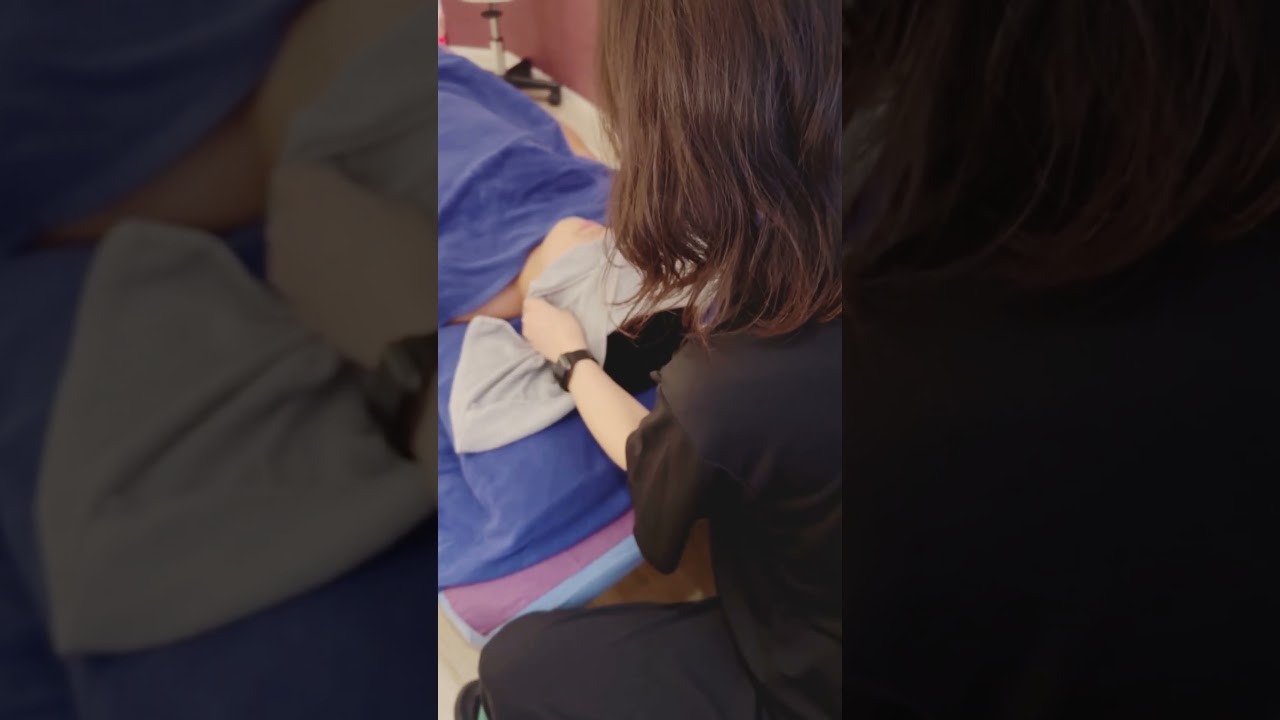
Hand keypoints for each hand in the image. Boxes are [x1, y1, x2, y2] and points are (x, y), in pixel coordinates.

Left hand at [267, 162, 434, 368]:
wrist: (413, 332)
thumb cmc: (416, 254)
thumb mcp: (399, 205)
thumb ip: (359, 199)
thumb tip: (352, 207)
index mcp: (302, 188)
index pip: (295, 172)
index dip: (321, 181)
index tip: (348, 192)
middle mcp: (279, 225)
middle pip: (288, 212)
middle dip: (312, 215)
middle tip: (352, 227)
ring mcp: (280, 271)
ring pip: (291, 250)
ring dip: (313, 251)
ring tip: (353, 264)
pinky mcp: (292, 308)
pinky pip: (302, 283)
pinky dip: (319, 283)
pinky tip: (352, 293)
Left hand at [522, 297, 588, 361]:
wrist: (567, 353)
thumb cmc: (568, 328)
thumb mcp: (565, 311)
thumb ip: (552, 309)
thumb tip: (548, 311)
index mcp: (534, 306)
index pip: (529, 300)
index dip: (537, 302)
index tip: (546, 305)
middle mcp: (526, 317)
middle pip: (527, 312)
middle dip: (534, 312)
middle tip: (547, 315)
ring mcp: (526, 332)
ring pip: (528, 323)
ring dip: (534, 324)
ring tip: (547, 327)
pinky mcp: (529, 343)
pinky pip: (531, 334)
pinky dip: (536, 334)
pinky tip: (546, 337)